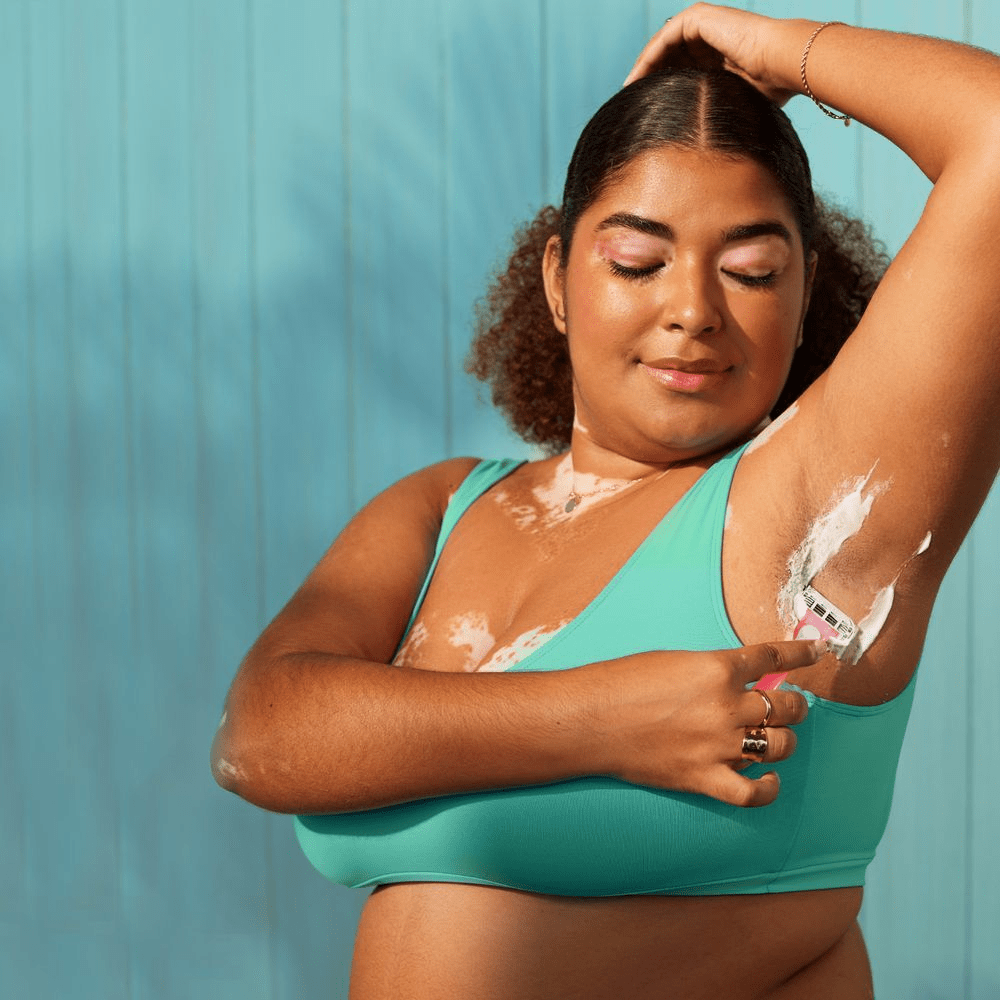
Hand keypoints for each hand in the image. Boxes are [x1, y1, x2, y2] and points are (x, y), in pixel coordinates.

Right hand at [597, 638, 821, 806]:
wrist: (590, 719)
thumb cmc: (623, 683)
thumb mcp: (675, 661)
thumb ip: (714, 670)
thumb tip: (744, 680)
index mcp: (717, 668)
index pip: (773, 658)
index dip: (801, 653)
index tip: (818, 650)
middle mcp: (725, 707)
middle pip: (785, 706)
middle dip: (794, 704)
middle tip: (788, 703)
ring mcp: (717, 745)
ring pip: (779, 745)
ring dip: (784, 739)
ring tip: (776, 735)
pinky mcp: (703, 778)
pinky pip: (752, 792)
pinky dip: (768, 787)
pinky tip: (769, 778)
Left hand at [623, 3, 802, 105]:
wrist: (782, 64)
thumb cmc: (768, 91)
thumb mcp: (734, 104)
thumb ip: (715, 112)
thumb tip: (700, 152)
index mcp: (718, 57)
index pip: (682, 71)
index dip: (662, 89)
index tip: (645, 112)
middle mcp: (710, 39)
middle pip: (669, 59)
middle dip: (649, 80)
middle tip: (630, 102)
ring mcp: (704, 26)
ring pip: (663, 47)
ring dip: (644, 69)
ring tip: (629, 91)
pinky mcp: (699, 18)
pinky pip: (664, 39)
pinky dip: (648, 57)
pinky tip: (636, 78)